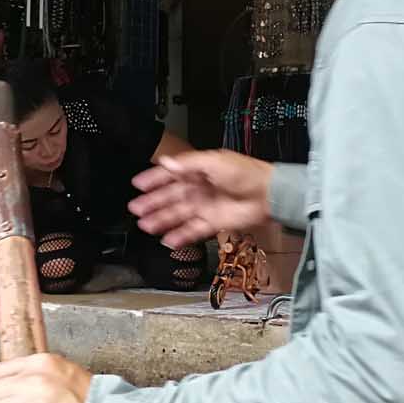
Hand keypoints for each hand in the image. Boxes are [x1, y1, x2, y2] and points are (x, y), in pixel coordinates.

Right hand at [129, 150, 272, 248]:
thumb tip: (165, 162)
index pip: (171, 175)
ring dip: (161, 220)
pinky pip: (192, 231)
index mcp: (198, 171)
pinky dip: (179, 236)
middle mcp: (199, 189)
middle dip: (152, 203)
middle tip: (135, 209)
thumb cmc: (245, 173)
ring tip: (145, 226)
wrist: (268, 194)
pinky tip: (166, 240)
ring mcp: (205, 207)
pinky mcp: (213, 223)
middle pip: (170, 197)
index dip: (153, 179)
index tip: (137, 184)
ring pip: (177, 215)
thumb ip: (188, 163)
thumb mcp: (214, 161)